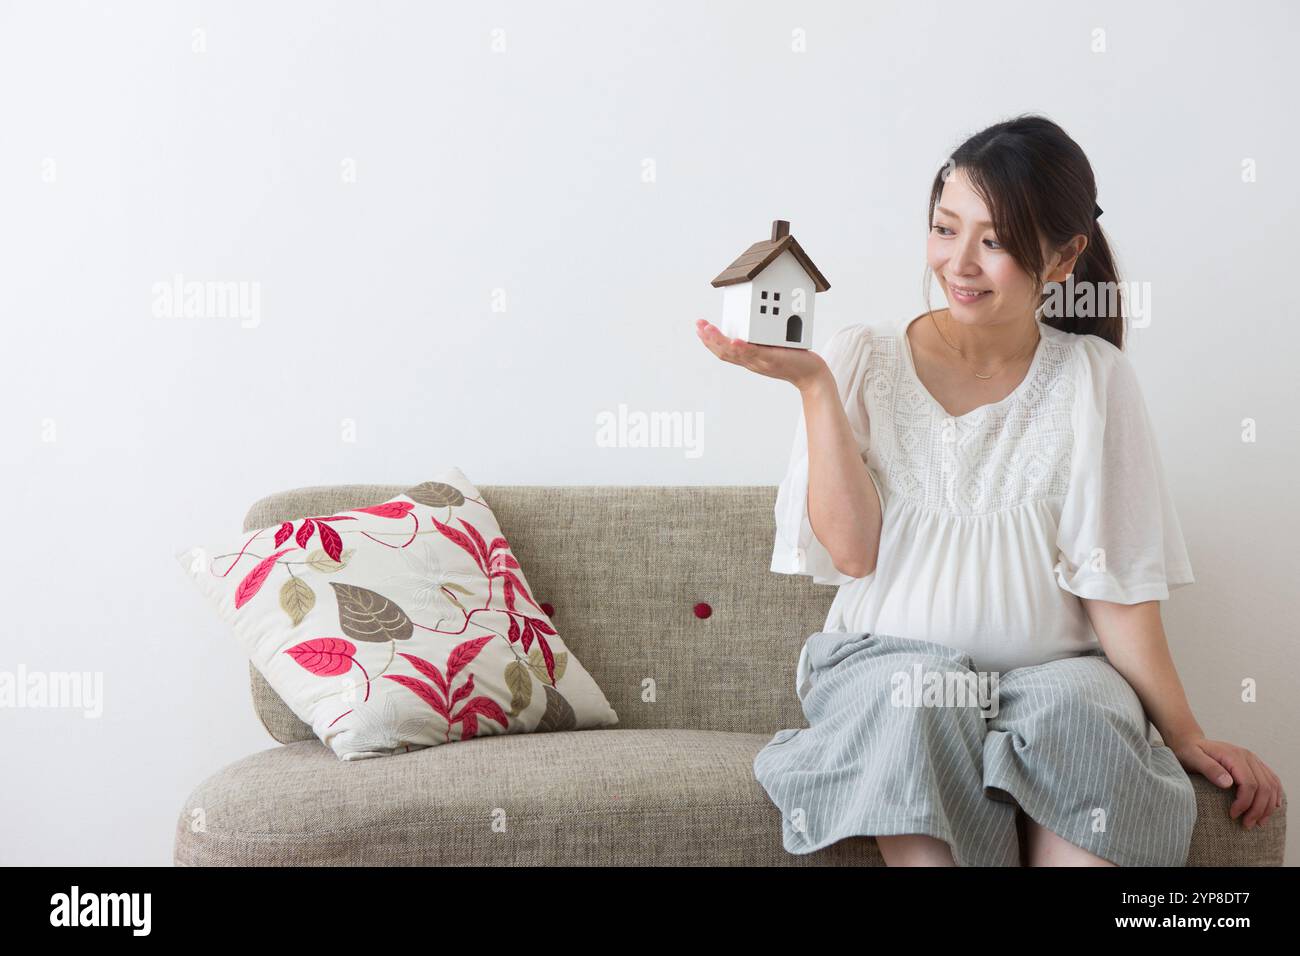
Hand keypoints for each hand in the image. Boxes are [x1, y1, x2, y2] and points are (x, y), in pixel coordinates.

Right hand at [695, 319, 828, 390]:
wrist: (812, 376)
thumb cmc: (794, 359)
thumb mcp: (774, 347)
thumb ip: (763, 337)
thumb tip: (758, 315)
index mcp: (749, 358)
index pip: (724, 351)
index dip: (710, 340)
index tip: (700, 327)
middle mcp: (752, 362)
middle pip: (724, 353)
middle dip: (709, 339)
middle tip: (698, 325)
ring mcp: (762, 361)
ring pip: (735, 353)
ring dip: (720, 341)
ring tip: (708, 329)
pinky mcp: (774, 360)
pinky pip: (756, 354)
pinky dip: (744, 348)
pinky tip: (736, 340)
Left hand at [1170, 735, 1283, 829]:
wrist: (1189, 742)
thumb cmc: (1188, 752)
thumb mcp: (1192, 758)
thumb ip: (1209, 769)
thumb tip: (1228, 784)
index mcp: (1233, 755)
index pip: (1250, 784)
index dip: (1244, 803)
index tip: (1233, 815)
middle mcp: (1247, 756)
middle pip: (1264, 787)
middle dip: (1258, 809)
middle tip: (1247, 825)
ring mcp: (1253, 760)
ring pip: (1271, 785)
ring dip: (1268, 806)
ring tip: (1258, 822)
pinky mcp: (1254, 764)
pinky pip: (1272, 779)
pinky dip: (1275, 794)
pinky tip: (1272, 807)